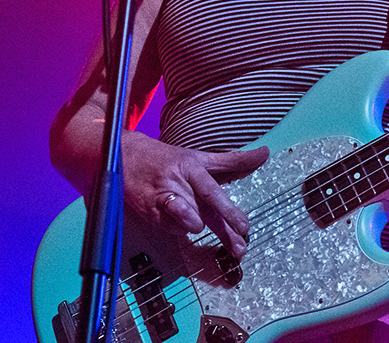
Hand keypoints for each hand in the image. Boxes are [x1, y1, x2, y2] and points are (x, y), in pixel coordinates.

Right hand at [120, 133, 268, 257]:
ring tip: (199, 227)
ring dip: (198, 225)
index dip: (243, 167)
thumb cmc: (167, 161)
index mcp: (196, 163)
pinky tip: (179, 225)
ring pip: (190, 216)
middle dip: (227, 218)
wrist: (124, 155)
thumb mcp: (198, 157)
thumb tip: (263, 154)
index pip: (224, 165)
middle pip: (210, 198)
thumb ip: (231, 161)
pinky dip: (179, 229)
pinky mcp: (150, 210)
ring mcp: (166, 193)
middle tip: (242, 235)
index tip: (257, 182)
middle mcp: (183, 177)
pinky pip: (171, 227)